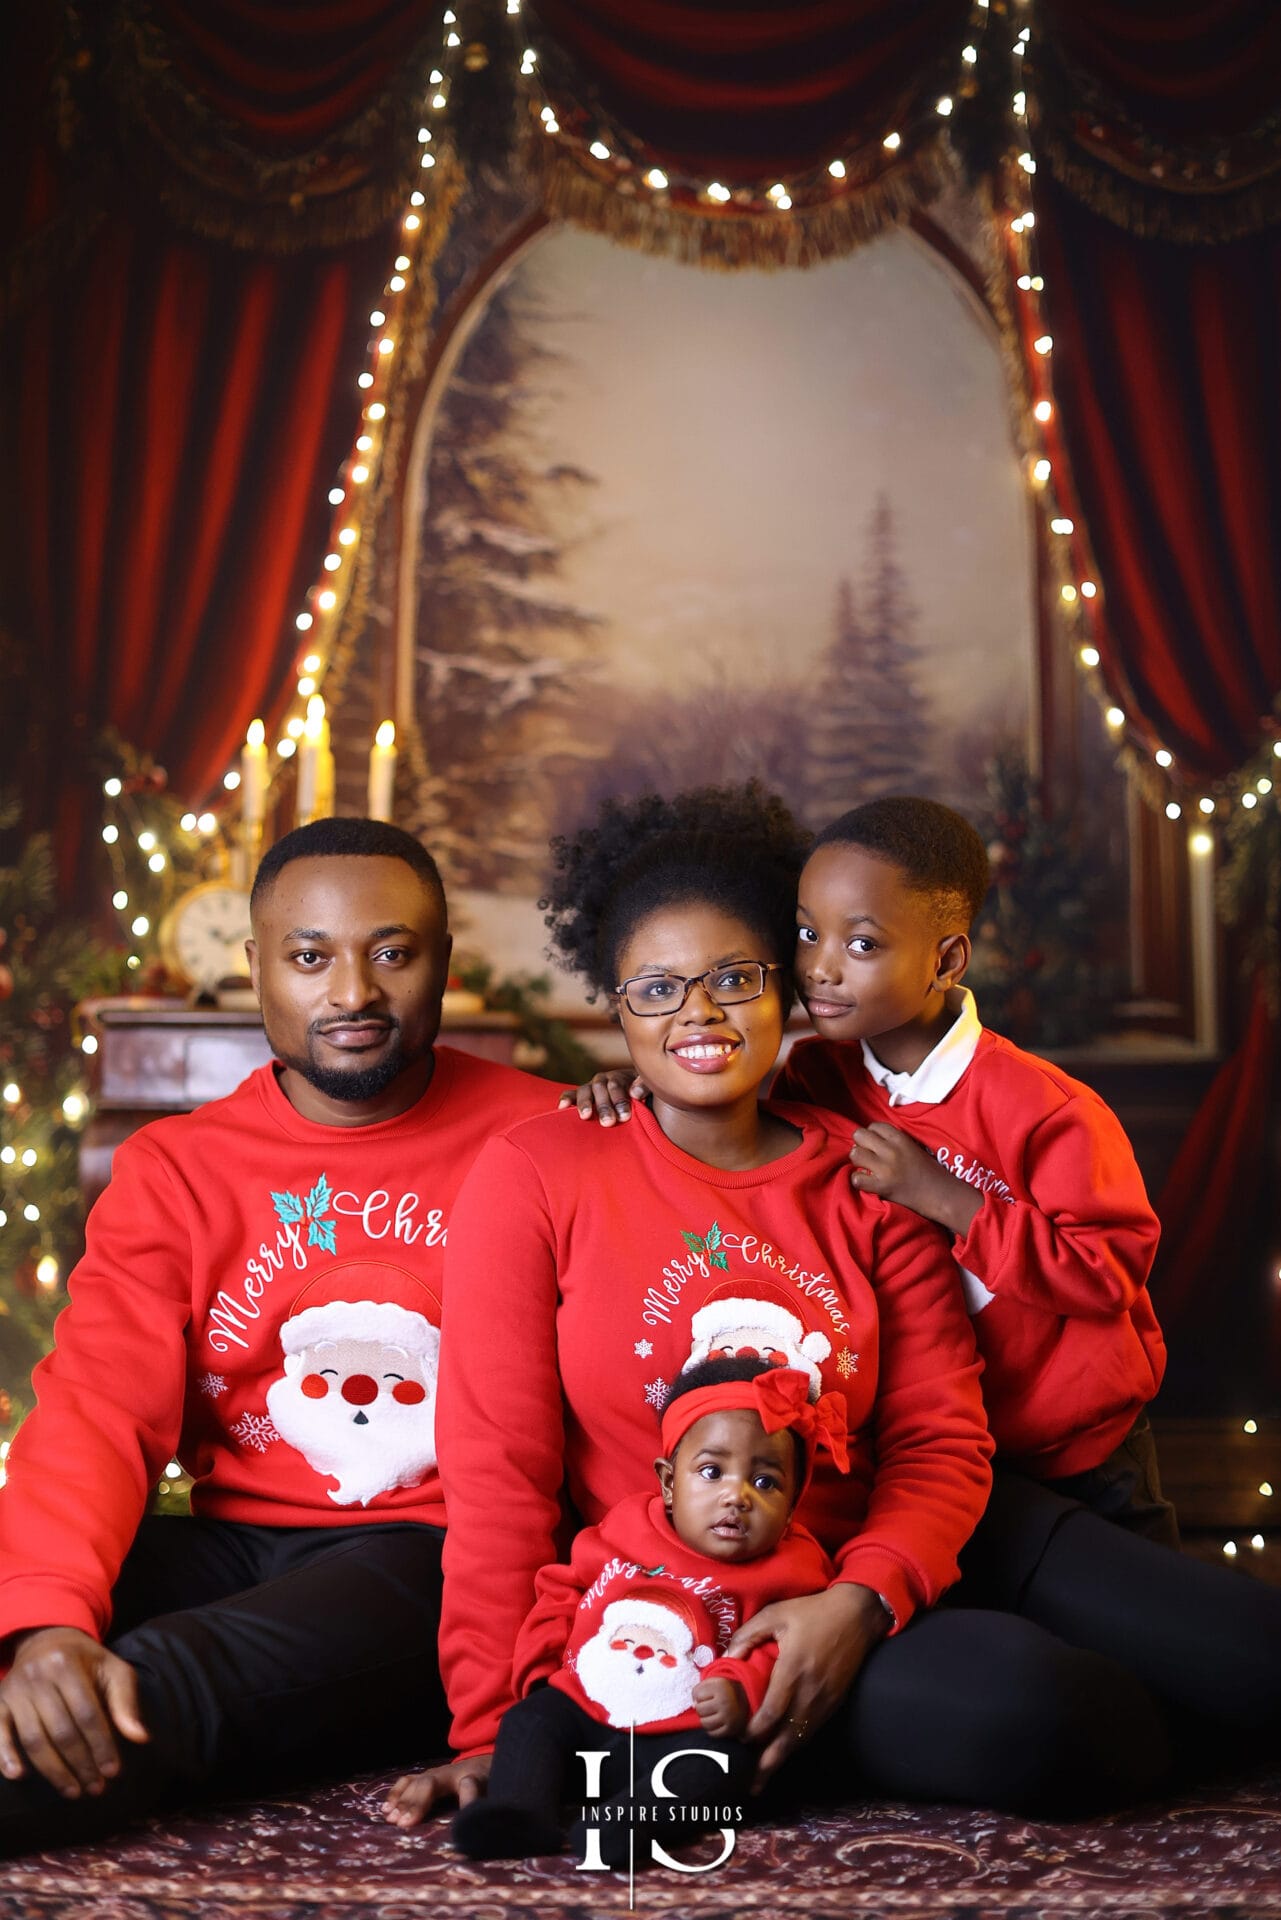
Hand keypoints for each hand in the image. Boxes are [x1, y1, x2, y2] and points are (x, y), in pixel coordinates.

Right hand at [0, 1626, 149, 1797]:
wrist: (47, 1640)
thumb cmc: (86, 1661)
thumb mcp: (112, 1669)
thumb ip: (125, 1702)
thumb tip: (140, 1738)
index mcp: (68, 1664)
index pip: (88, 1713)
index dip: (101, 1745)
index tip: (113, 1772)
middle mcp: (38, 1676)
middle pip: (62, 1730)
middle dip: (81, 1764)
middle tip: (96, 1788)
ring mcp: (15, 1691)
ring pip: (34, 1739)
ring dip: (54, 1771)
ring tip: (74, 1791)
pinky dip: (6, 1756)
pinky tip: (19, 1776)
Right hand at [382, 1752, 491, 1827]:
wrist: (481, 1763)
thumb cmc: (482, 1779)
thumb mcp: (484, 1788)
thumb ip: (473, 1799)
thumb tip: (466, 1820)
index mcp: (455, 1775)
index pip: (434, 1786)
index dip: (423, 1803)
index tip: (411, 1822)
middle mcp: (439, 1773)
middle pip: (421, 1785)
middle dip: (409, 1804)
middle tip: (398, 1823)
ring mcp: (429, 1774)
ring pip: (411, 1783)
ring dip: (400, 1800)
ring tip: (389, 1817)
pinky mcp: (423, 1778)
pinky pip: (406, 1782)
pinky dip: (395, 1794)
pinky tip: (385, 1809)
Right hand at [557, 1070, 647, 1125]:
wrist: (641, 1105)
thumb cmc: (647, 1100)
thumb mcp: (652, 1090)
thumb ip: (645, 1087)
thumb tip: (634, 1092)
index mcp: (622, 1077)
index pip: (618, 1085)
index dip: (620, 1100)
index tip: (625, 1117)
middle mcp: (605, 1080)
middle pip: (601, 1089)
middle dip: (604, 1106)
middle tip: (608, 1123)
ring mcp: (592, 1088)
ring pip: (585, 1091)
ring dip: (585, 1104)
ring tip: (585, 1116)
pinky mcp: (583, 1096)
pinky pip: (572, 1095)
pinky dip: (567, 1099)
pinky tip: (562, 1107)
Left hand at [693, 1675, 748, 1738]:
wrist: (745, 1700)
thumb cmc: (723, 1691)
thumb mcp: (711, 1683)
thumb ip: (698, 1690)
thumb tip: (693, 1705)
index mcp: (721, 1687)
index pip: (697, 1695)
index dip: (700, 1696)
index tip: (709, 1695)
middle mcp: (725, 1702)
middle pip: (700, 1710)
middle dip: (701, 1708)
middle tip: (709, 1706)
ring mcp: (729, 1717)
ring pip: (704, 1723)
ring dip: (705, 1719)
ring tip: (711, 1714)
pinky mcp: (731, 1729)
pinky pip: (712, 1733)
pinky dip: (711, 1729)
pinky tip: (716, 1722)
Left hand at [724, 1586, 889, 1785]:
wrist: (856, 1616)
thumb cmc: (813, 1612)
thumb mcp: (776, 1614)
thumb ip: (748, 1635)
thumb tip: (726, 1657)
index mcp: (793, 1671)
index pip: (771, 1714)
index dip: (754, 1732)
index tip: (738, 1738)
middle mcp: (810, 1693)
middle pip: (786, 1739)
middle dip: (767, 1763)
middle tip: (749, 1784)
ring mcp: (824, 1701)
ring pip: (801, 1740)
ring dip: (781, 1760)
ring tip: (762, 1778)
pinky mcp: (834, 1702)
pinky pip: (812, 1731)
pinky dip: (796, 1745)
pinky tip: (784, 1752)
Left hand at [851, 1125, 982, 1235]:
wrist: (940, 1194)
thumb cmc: (928, 1171)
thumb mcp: (913, 1146)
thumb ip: (894, 1140)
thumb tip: (871, 1138)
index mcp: (900, 1138)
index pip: (874, 1126)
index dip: (872, 1135)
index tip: (876, 1144)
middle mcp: (891, 1150)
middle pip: (859, 1135)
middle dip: (861, 1144)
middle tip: (868, 1155)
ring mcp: (885, 1168)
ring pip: (855, 1154)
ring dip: (858, 1161)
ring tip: (867, 1168)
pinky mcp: (881, 1186)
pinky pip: (856, 1178)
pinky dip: (859, 1180)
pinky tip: (868, 1182)